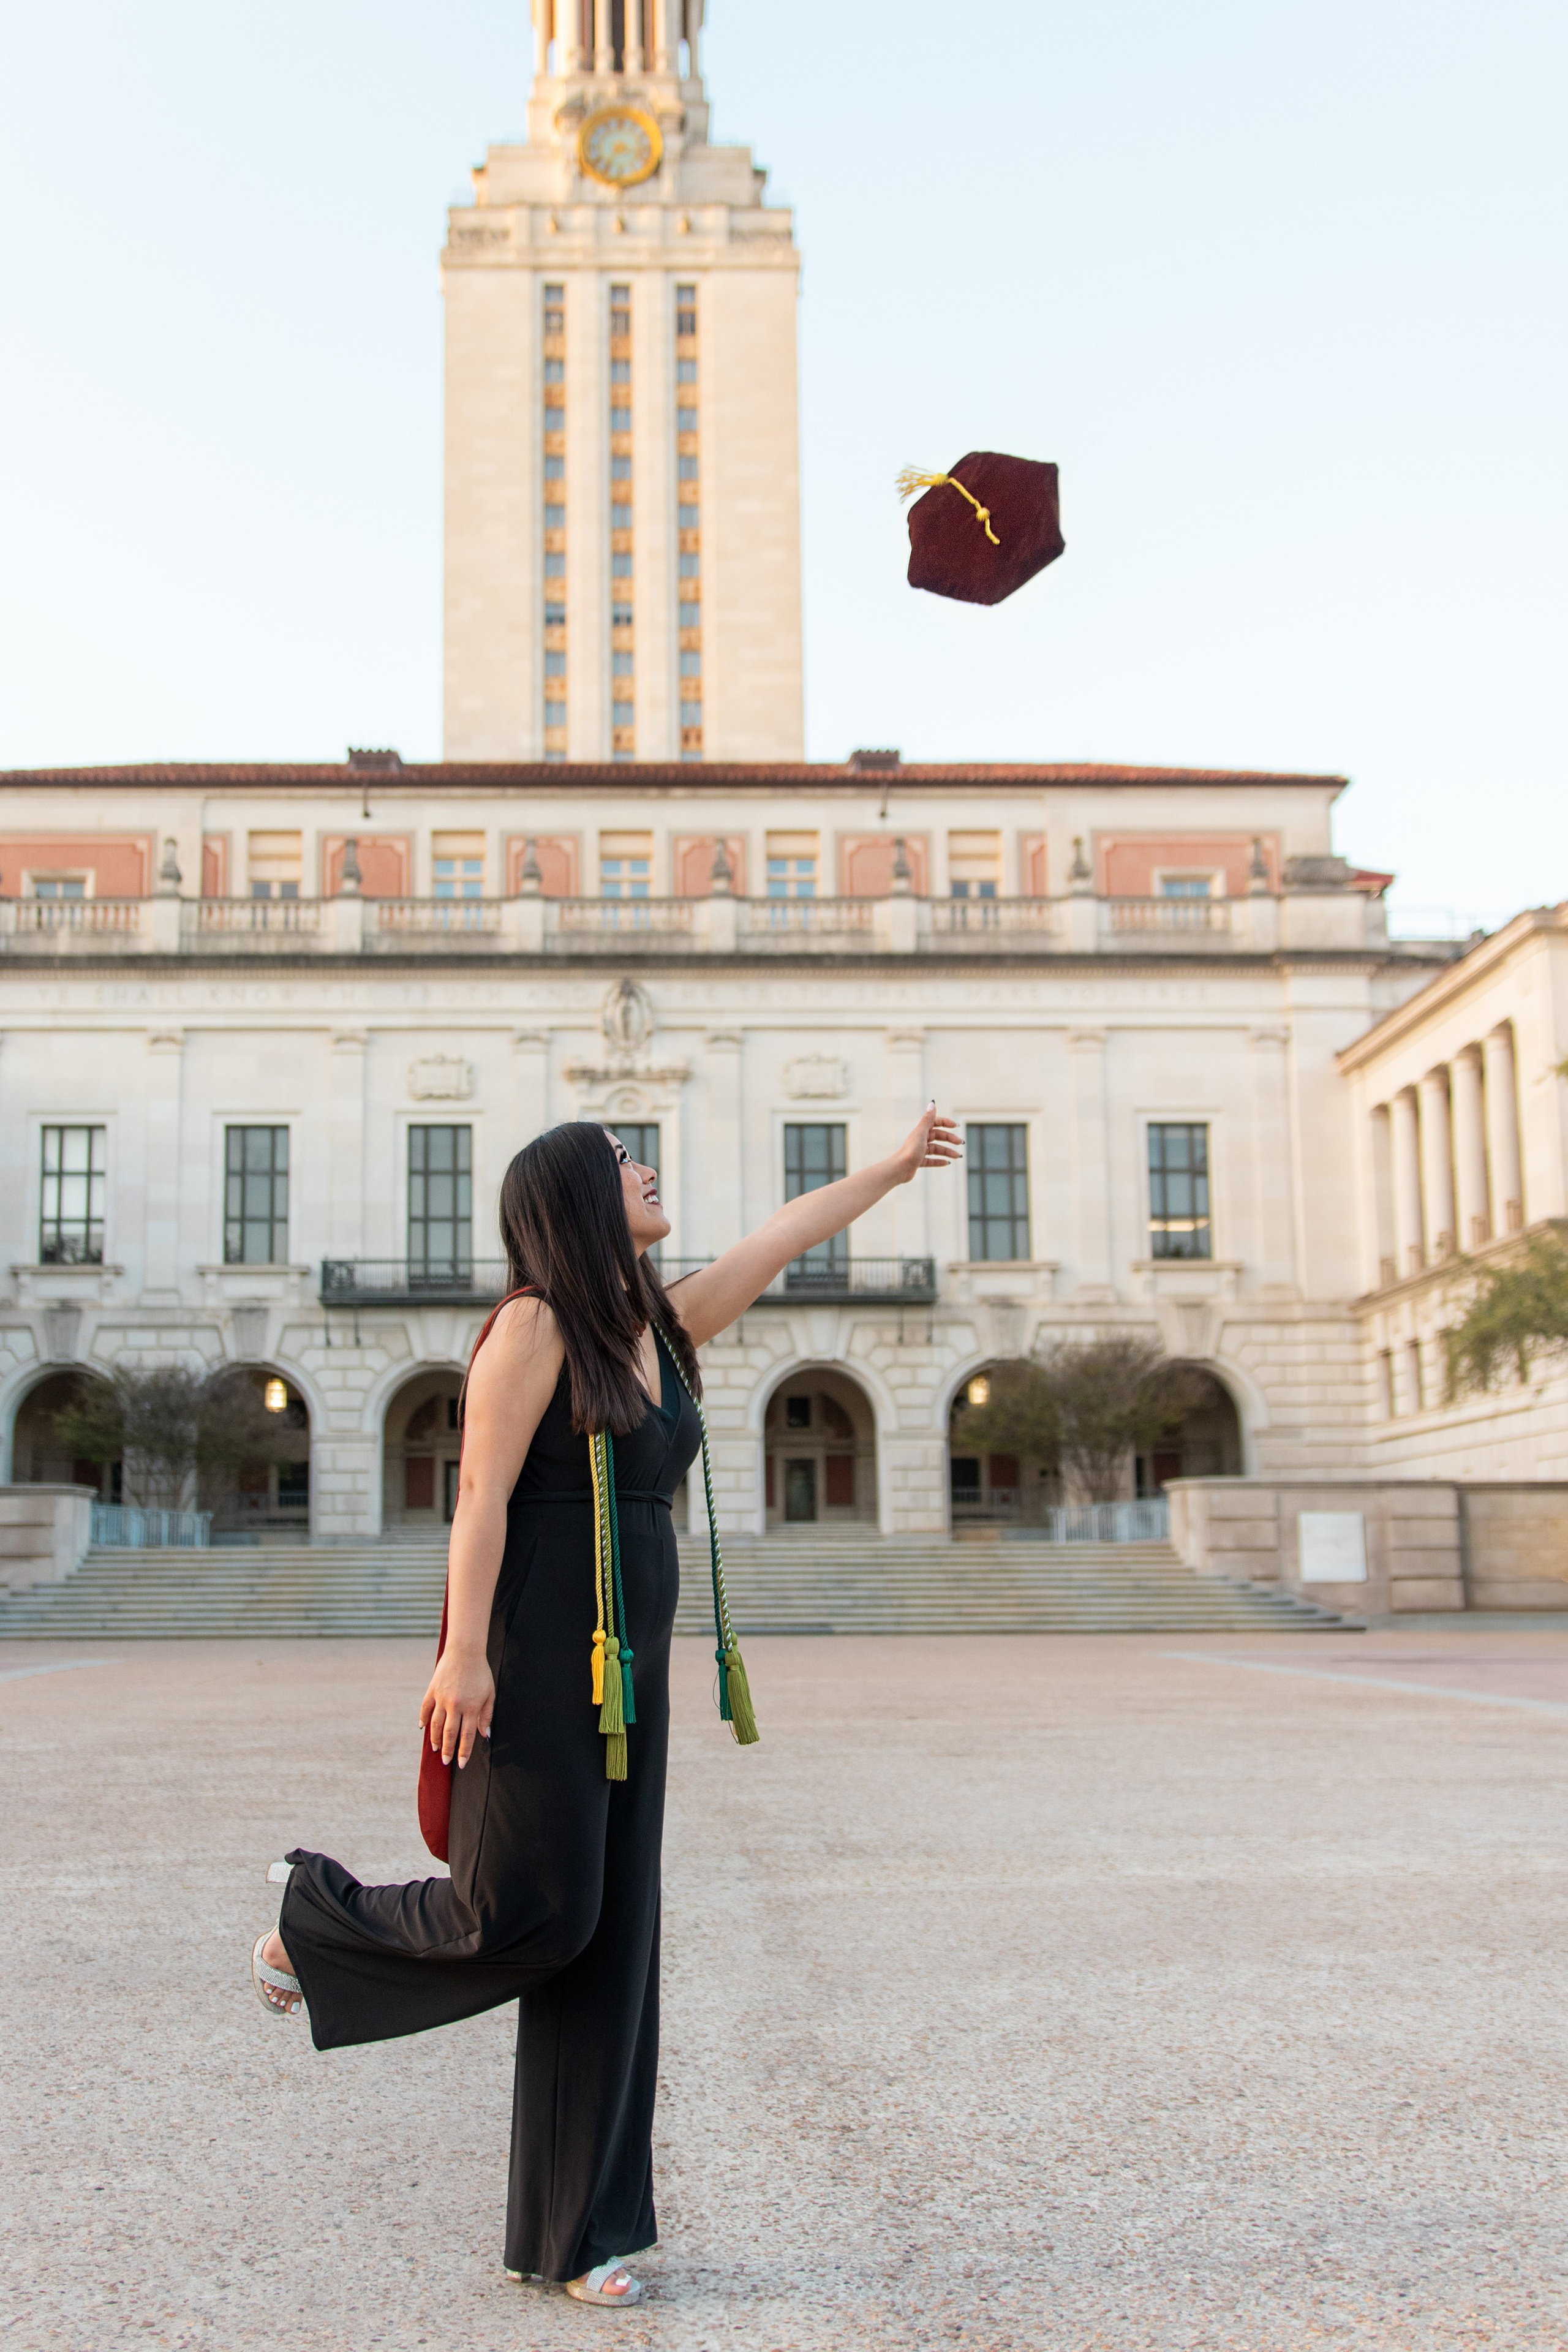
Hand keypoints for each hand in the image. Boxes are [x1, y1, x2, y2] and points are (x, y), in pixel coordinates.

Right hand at [419, 1644, 494, 1768]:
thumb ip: (486, 1715)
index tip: (461, 1763)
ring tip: (436, 1749)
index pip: (467, 1735)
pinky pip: (425, 1709)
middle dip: (448, 1750)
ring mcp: (442, 1698)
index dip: (464, 1751)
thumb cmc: (480, 1673)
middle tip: (446, 1762)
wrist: (465, 1651)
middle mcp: (455, 1705)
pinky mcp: (432, 1690)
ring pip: (436, 1725)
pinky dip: (423, 1720)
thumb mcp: (489, 1694)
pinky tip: (423, 1729)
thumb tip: (485, 1735)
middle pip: (450, 1734)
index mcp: (471, 1707)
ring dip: (436, 1739)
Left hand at [892, 1104, 962, 1183]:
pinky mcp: (919, 1161)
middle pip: (938, 1136)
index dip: (946, 1123)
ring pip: (937, 1149)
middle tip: (960, 1143)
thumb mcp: (921, 1133)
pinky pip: (932, 1160)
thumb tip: (932, 1103)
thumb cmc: (910, 1150)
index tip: (956, 1126)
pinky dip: (939, 1161)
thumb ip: (928, 1119)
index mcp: (921, 1130)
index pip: (936, 1123)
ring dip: (948, 1152)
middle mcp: (920, 1139)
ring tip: (958, 1156)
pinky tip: (947, 1163)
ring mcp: (920, 1150)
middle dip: (950, 1139)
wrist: (900, 1168)